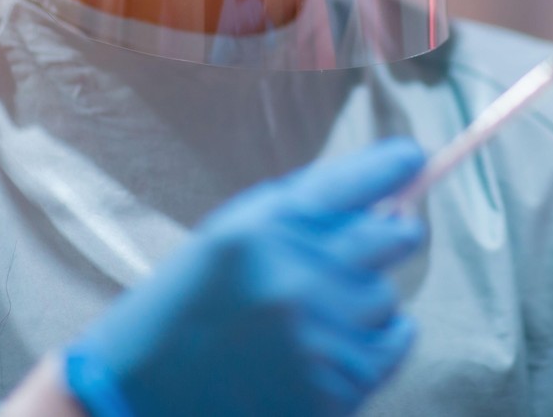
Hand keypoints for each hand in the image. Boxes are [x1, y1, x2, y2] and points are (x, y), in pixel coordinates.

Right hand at [63, 139, 427, 416]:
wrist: (140, 393)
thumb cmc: (189, 305)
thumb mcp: (231, 234)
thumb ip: (301, 211)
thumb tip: (383, 192)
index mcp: (264, 227)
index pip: (358, 180)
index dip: (395, 165)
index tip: (412, 160)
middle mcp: (295, 276)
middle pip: (394, 236)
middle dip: (388, 238)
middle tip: (365, 250)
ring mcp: (317, 335)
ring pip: (387, 296)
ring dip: (363, 303)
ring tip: (310, 318)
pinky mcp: (333, 386)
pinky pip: (395, 344)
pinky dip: (377, 344)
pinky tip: (331, 346)